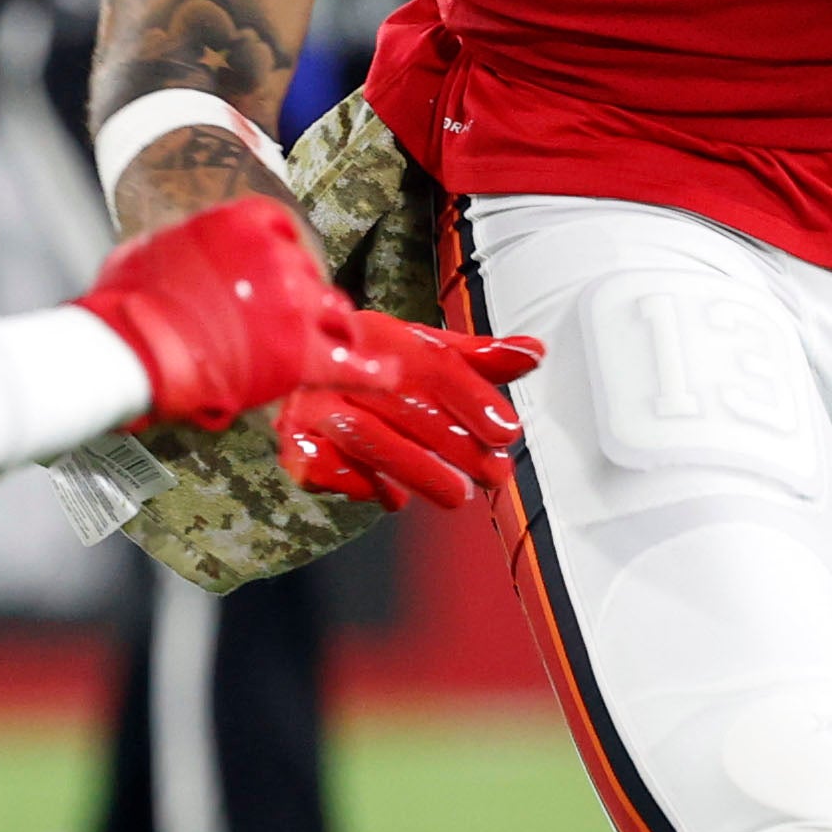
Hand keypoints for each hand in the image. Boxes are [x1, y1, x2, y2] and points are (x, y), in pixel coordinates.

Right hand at [75, 198, 384, 430]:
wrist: (134, 345)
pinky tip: (387, 372)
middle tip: (275, 320)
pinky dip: (372, 370)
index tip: (266, 274)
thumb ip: (181, 246)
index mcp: (244, 221)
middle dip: (296, 296)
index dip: (277, 256)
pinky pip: (350, 362)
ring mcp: (296, 304)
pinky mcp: (302, 355)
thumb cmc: (131, 297)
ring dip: (327, 327)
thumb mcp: (152, 246)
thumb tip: (172, 258)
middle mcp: (280, 256)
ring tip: (322, 342)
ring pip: (331, 311)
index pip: (281, 229)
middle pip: (307, 273)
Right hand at [277, 315, 540, 509]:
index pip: (433, 366)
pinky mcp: (295, 440)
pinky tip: (393, 495)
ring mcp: (316, 404)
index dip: (473, 399)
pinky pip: (324, 465)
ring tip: (458, 494)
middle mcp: (347, 365)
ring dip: (416, 469)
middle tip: (495, 474)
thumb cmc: (376, 362)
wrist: (297, 362)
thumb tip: (535, 352)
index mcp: (384, 336)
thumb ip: (480, 358)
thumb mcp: (427, 353)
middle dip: (455, 445)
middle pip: (403, 406)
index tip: (508, 431)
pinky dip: (359, 483)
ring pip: (365, 436)